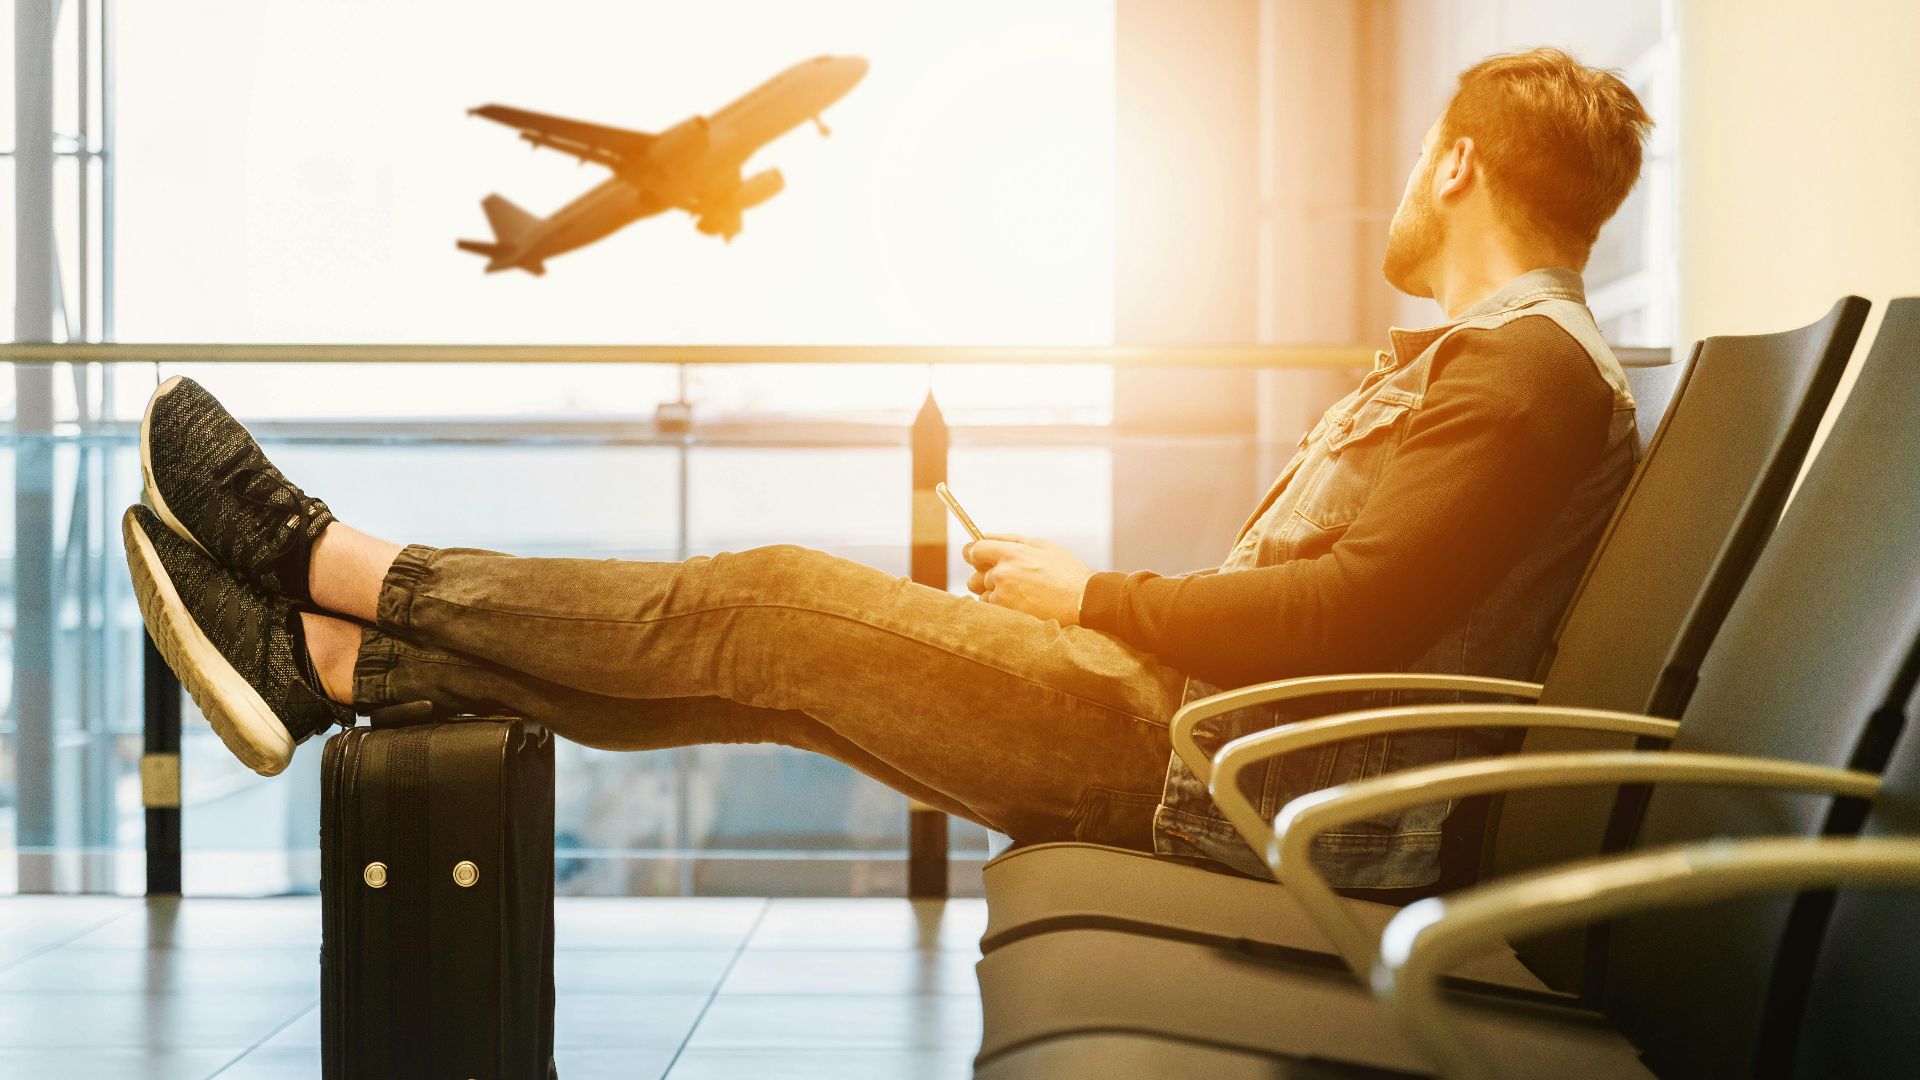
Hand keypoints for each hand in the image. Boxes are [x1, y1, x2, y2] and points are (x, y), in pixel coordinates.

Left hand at [962, 533, 1093, 624]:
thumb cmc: (1066, 571)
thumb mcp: (1042, 546)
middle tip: (1007, 580)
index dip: (974, 554)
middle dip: (985, 578)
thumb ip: (1010, 539)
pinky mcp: (1006, 615)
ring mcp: (1003, 596)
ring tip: (1019, 594)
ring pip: (983, 595)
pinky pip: (992, 610)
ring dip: (993, 594)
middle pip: (974, 576)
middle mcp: (1003, 574)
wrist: (1082, 601)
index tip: (978, 559)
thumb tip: (984, 534)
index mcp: (1011, 554)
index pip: (974, 550)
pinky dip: (1001, 608)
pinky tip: (1022, 605)